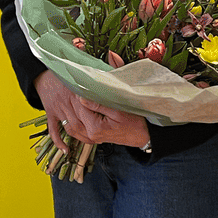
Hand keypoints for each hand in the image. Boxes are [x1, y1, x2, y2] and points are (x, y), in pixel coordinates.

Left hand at [34, 70, 149, 149]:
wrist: (144, 135)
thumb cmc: (136, 120)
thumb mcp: (121, 107)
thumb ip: (102, 97)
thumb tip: (86, 88)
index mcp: (96, 127)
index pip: (80, 106)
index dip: (79, 91)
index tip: (79, 80)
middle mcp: (91, 135)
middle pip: (75, 113)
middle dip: (75, 98)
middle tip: (75, 84)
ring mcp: (91, 137)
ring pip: (73, 122)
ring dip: (74, 109)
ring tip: (77, 95)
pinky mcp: (93, 137)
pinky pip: (77, 129)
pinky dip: (75, 119)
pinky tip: (77, 109)